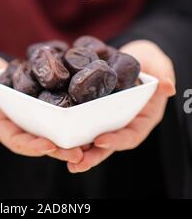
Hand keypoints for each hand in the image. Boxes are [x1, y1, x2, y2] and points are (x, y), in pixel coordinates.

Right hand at [0, 54, 83, 163]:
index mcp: (1, 123)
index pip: (16, 140)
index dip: (32, 146)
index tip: (49, 146)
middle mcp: (19, 125)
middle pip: (39, 143)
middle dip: (58, 150)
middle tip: (79, 154)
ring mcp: (32, 119)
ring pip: (53, 134)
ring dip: (70, 141)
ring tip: (90, 145)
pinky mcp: (44, 108)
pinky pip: (58, 118)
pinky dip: (72, 123)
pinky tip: (89, 123)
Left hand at [67, 40, 175, 173]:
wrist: (136, 56)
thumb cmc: (151, 63)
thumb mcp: (159, 67)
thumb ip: (163, 76)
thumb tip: (167, 85)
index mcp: (141, 119)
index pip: (131, 136)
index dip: (117, 141)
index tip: (101, 141)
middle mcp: (122, 122)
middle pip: (107, 143)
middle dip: (91, 155)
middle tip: (74, 163)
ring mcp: (106, 117)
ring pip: (90, 136)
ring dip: (75, 146)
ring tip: (58, 152)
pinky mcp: (91, 107)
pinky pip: (79, 118)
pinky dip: (67, 124)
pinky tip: (51, 128)